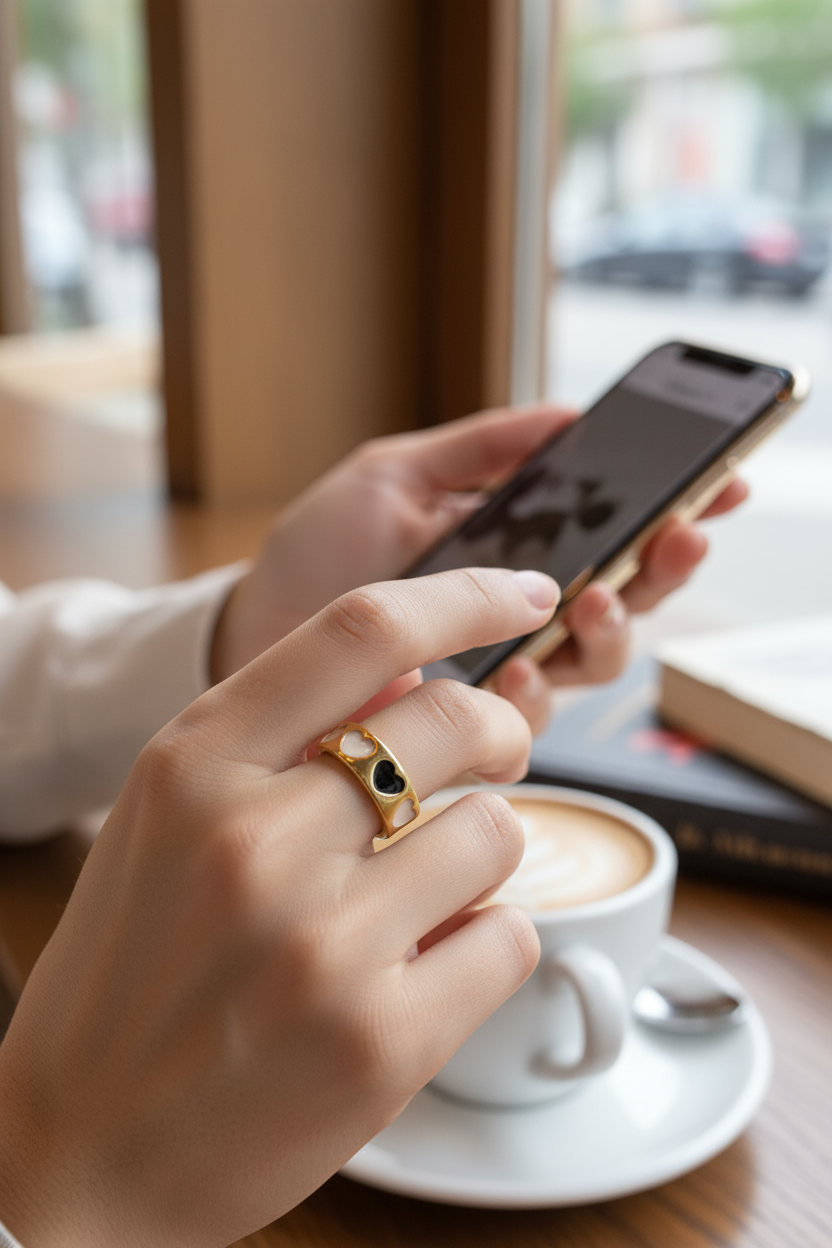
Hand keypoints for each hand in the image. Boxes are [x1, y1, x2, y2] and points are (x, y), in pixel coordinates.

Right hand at [0, 567, 557, 1246]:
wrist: (79, 1153)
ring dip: (482, 855)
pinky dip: (487, 943)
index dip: (466, 595)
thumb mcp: (170, 821)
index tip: (523, 591)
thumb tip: (416, 676)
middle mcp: (255, 840)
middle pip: (456, 721)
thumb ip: (281, 736)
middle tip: (496, 757)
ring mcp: (323, 944)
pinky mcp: (382, 1042)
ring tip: (425, 894)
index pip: (364, 629)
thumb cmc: (130, 971)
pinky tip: (427, 965)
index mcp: (192, 766)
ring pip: (497, 833)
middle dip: (502, 733)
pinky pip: (510, 939)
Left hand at [211, 405, 747, 729]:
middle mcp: (520, 616)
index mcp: (512, 552)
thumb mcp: (396, 477)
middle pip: (625, 600)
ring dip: (606, 631)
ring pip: (592, 663)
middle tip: (670, 539)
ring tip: (589, 598)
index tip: (718, 486)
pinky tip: (517, 673)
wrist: (252, 633)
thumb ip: (482, 450)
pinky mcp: (469, 733)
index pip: (614, 535)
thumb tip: (570, 412)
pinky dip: (535, 696)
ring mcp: (499, 673)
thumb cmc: (318, 553)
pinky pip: (530, 723)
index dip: (671, 514)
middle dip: (659, 570)